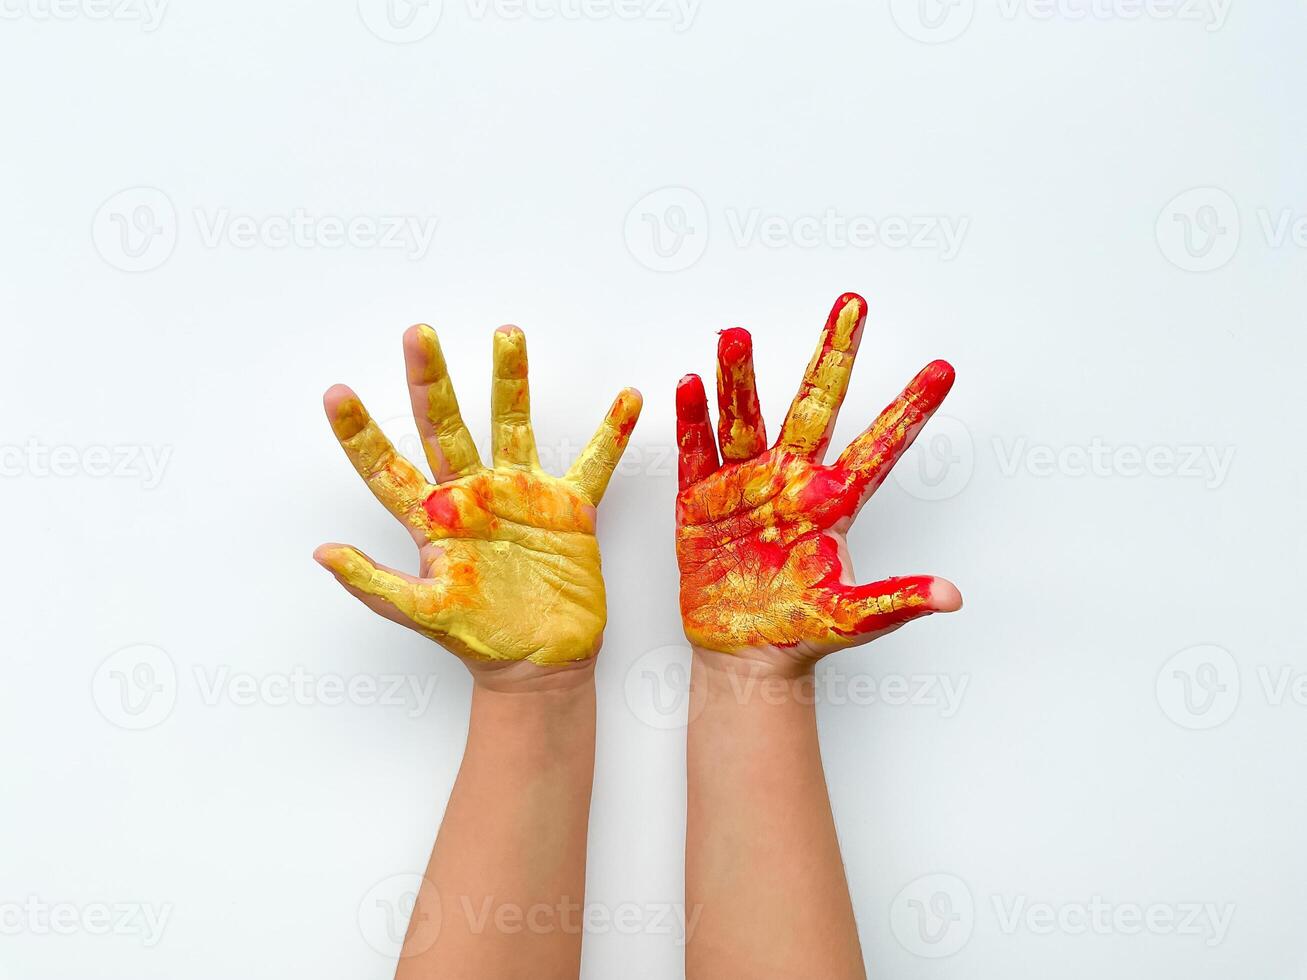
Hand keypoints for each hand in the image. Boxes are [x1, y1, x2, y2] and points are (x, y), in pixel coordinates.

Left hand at [315, 323, 640, 668]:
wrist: (540, 664)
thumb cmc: (481, 640)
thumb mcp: (424, 614)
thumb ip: (375, 584)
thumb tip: (323, 554)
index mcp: (433, 519)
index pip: (387, 468)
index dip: (360, 434)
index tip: (336, 394)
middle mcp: (473, 495)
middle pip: (446, 426)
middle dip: (431, 381)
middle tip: (418, 335)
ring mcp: (521, 495)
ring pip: (513, 424)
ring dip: (512, 380)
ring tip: (507, 334)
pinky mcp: (569, 508)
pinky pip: (594, 463)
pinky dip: (613, 433)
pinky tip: (629, 400)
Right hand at [674, 292, 960, 663]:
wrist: (743, 651)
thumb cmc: (799, 630)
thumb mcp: (852, 618)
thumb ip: (895, 601)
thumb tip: (951, 597)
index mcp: (832, 501)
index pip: (880, 446)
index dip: (910, 409)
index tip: (943, 370)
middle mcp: (791, 479)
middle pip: (815, 405)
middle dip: (832, 354)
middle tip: (852, 303)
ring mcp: (744, 484)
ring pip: (744, 418)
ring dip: (739, 378)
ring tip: (736, 335)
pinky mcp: (700, 500)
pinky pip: (695, 453)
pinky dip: (692, 420)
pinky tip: (690, 385)